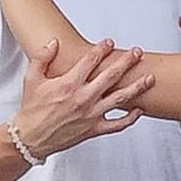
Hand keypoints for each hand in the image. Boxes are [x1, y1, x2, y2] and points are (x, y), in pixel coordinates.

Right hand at [12, 38, 153, 157]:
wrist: (31, 138)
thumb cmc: (32, 110)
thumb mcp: (32, 79)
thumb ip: (42, 57)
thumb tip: (53, 42)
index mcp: (69, 84)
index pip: (90, 61)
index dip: (102, 49)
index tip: (110, 42)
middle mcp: (83, 98)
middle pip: (111, 76)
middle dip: (127, 62)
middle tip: (137, 53)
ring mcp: (91, 115)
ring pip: (120, 99)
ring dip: (137, 87)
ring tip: (150, 78)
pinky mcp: (93, 130)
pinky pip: (117, 125)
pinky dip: (131, 118)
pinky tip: (139, 110)